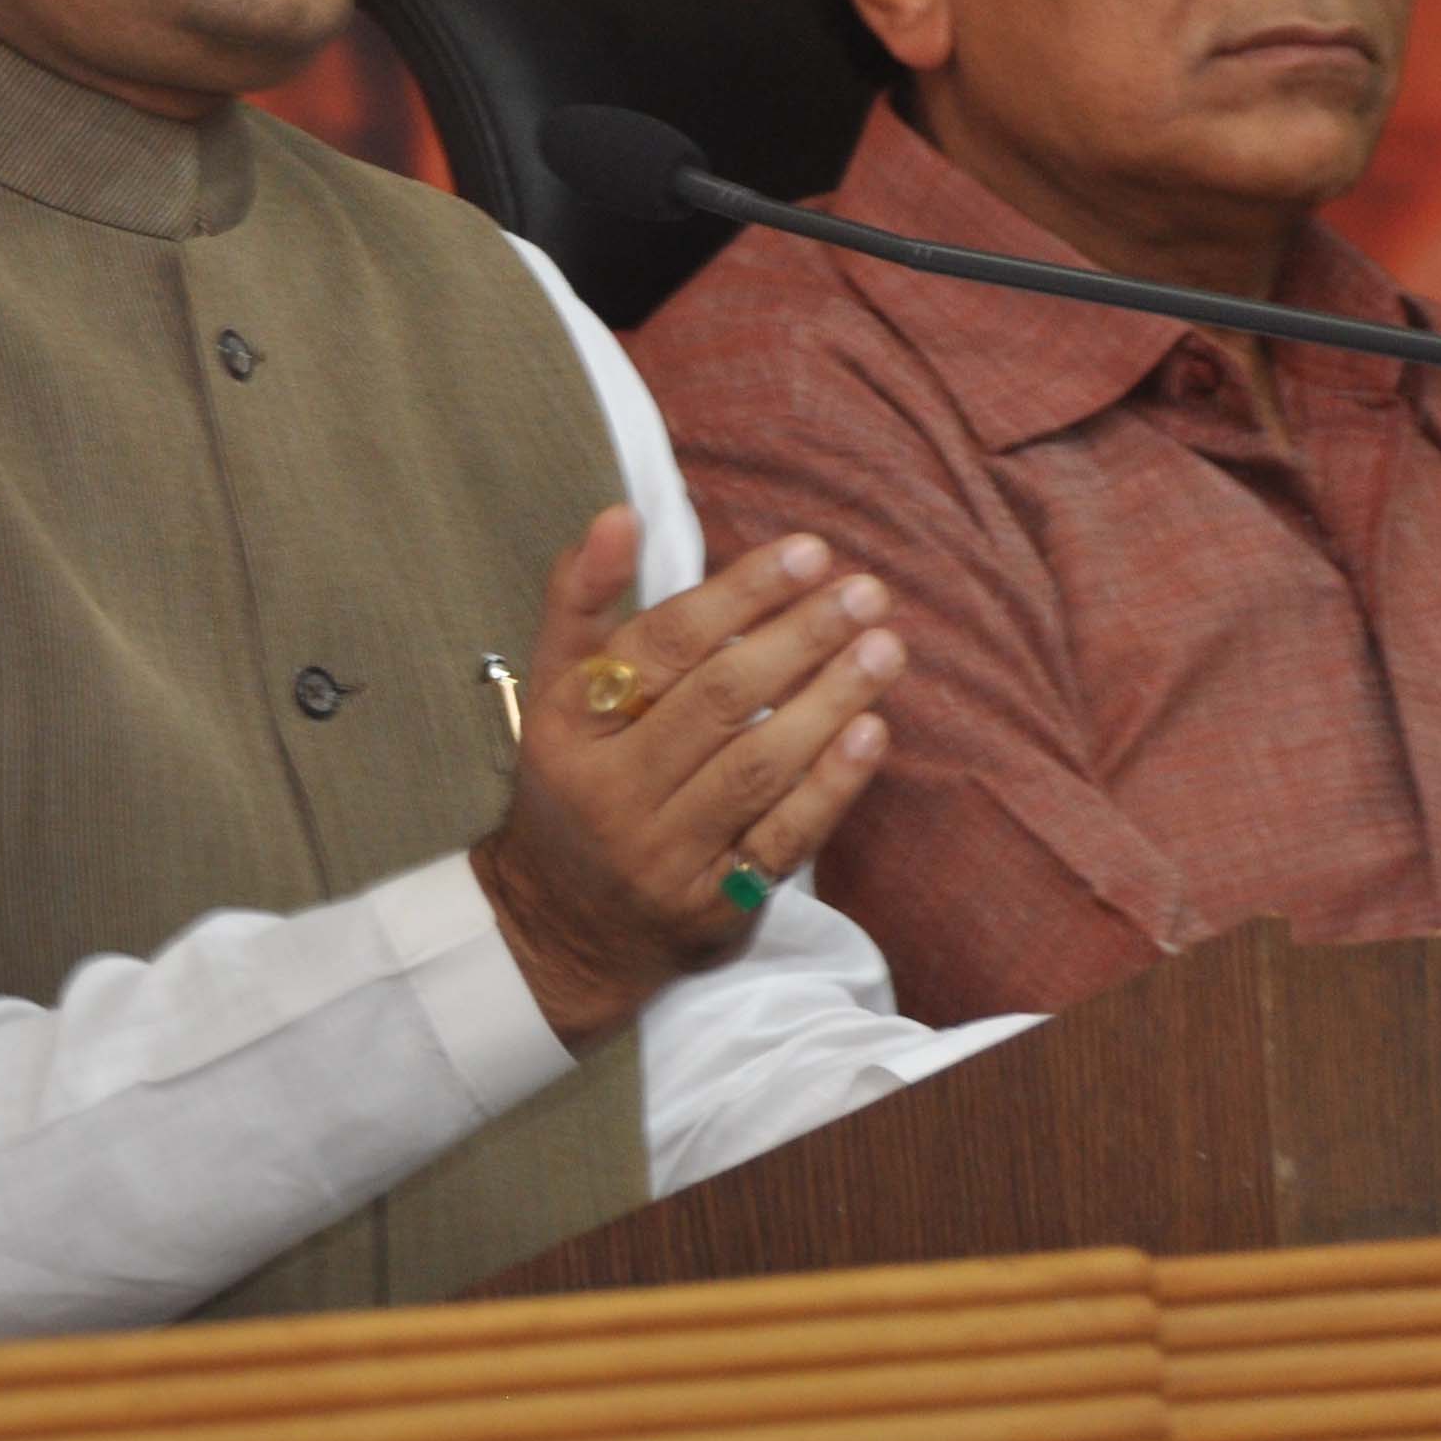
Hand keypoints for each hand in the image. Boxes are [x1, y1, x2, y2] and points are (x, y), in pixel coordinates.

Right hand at [470, 509, 906, 1049]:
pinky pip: (782, 837)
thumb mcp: (554, 691)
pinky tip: (873, 732)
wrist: (559, 925)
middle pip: (718, 702)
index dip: (738, 594)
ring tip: (886, 647)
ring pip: (757, 766)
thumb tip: (619, 515)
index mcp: (569, 725)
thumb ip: (582, 599)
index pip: (660, 646)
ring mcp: (665, 852)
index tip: (808, 551)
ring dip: (830, 700)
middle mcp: (613, 789)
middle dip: (800, 638)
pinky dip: (832, 785)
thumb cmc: (573, 780)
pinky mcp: (714, 903)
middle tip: (865, 591)